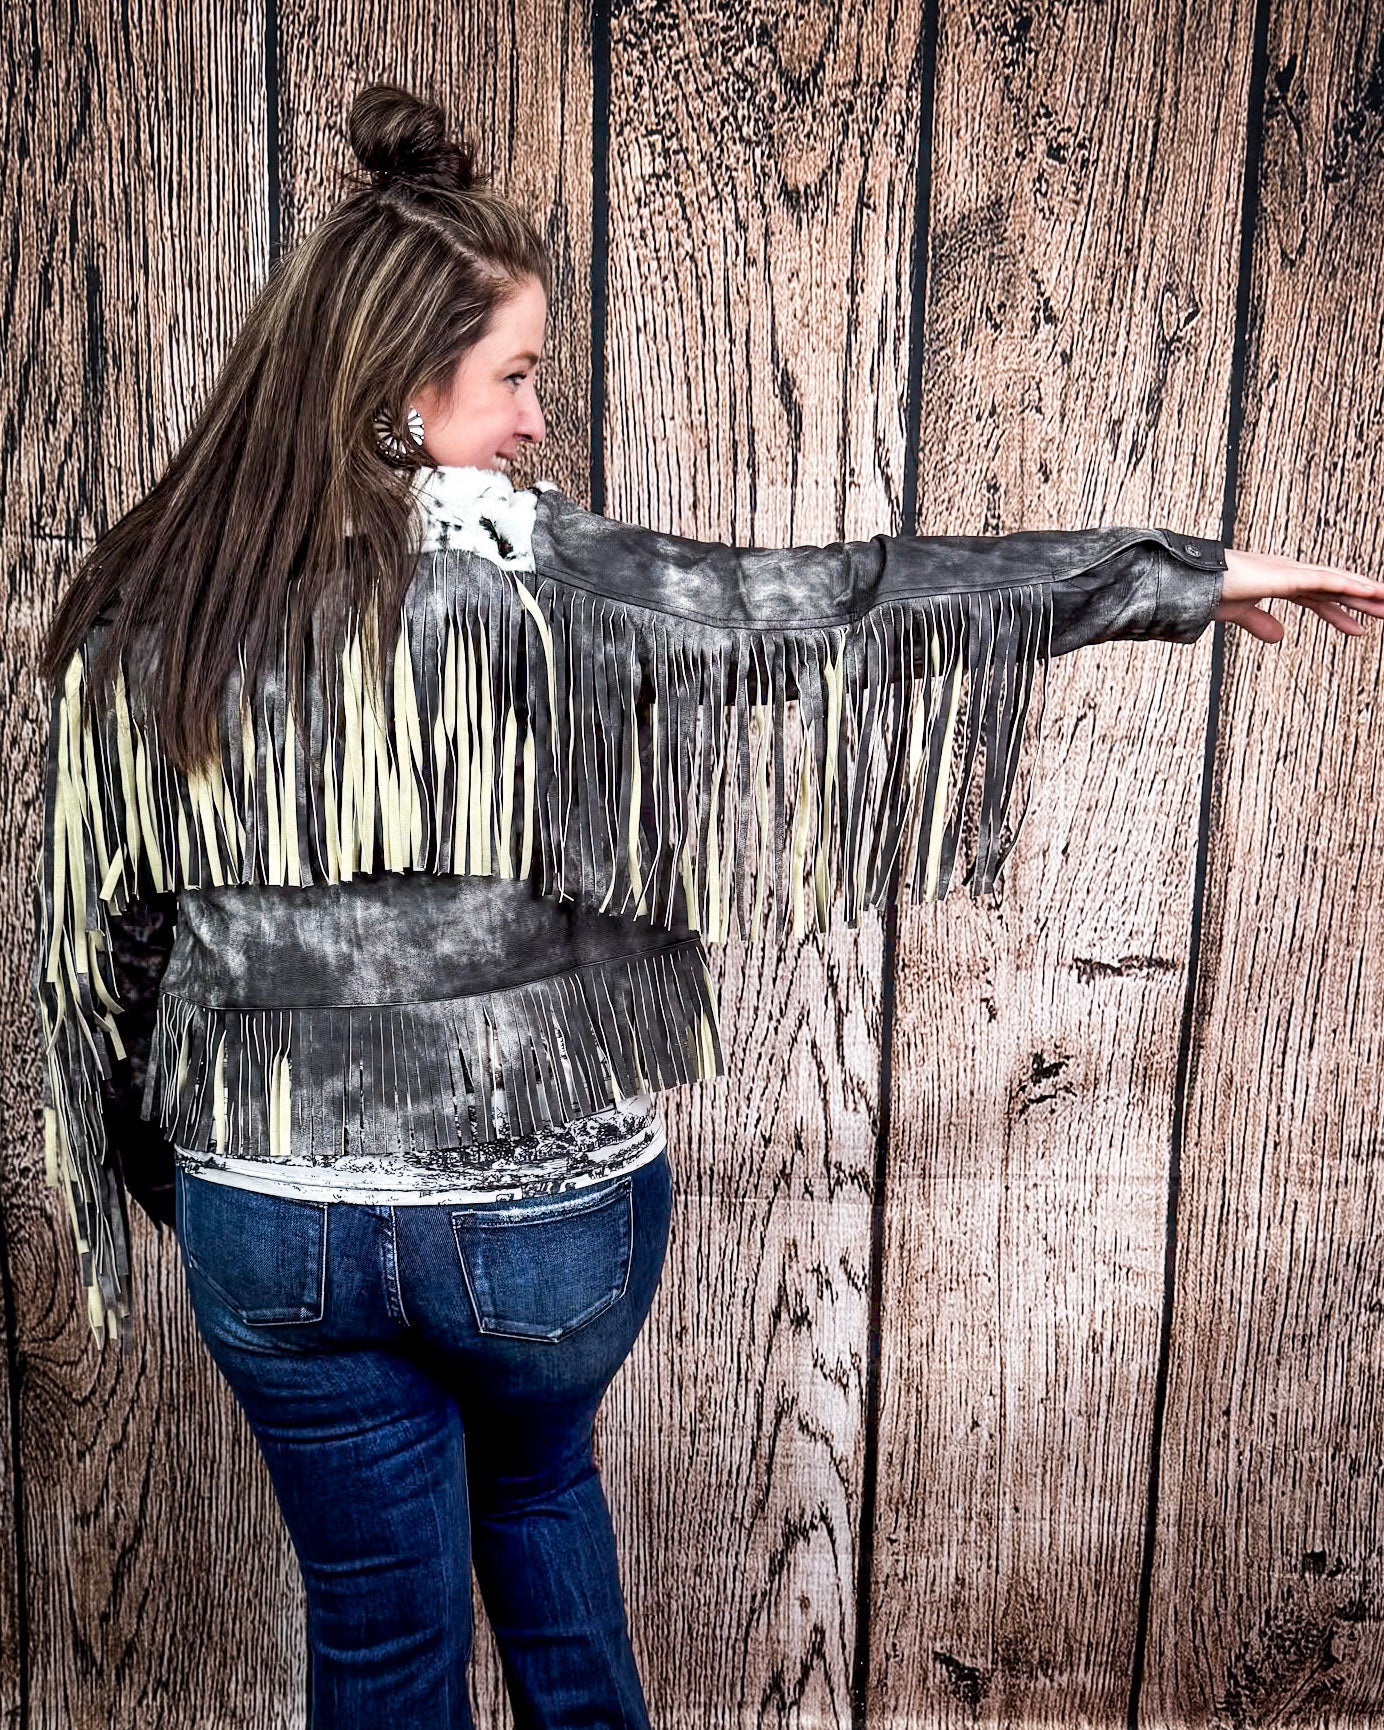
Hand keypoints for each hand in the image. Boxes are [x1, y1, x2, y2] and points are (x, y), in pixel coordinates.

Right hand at [1217, 547, 1383, 642]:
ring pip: (1336, 582)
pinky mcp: (1285, 575)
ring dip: (1364, 591)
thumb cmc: (1209, 592)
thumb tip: (1279, 637)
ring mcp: (1289, 571)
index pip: (1319, 596)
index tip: (1359, 627)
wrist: (1190, 583)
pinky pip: (1323, 581)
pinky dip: (1346, 585)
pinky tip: (1368, 590)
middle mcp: (1290, 572)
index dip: (1339, 612)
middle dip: (1362, 600)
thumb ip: (1260, 623)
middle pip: (1334, 587)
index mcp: (1280, 581)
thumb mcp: (1240, 614)